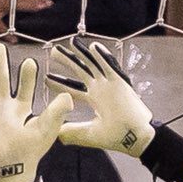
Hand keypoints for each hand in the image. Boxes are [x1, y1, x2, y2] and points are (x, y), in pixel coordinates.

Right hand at [0, 40, 72, 181]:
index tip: (29, 62)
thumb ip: (56, 113)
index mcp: (22, 106)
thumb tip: (68, 97)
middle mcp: (4, 106)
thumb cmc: (32, 150)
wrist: (14, 170)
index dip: (27, 74)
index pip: (25, 85)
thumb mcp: (47, 130)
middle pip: (0, 80)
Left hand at [46, 39, 156, 157]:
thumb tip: (55, 134)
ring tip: (71, 42)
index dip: (59, 83)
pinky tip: (93, 47)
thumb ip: (72, 132)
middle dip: (67, 61)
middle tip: (53, 51)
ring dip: (82, 53)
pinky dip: (102, 57)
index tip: (46, 78)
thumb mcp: (89, 134)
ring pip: (93, 64)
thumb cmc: (117, 137)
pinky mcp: (120, 83)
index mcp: (95, 99)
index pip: (72, 89)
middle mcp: (101, 89)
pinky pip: (110, 66)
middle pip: (81, 71)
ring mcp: (110, 84)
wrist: (136, 139)